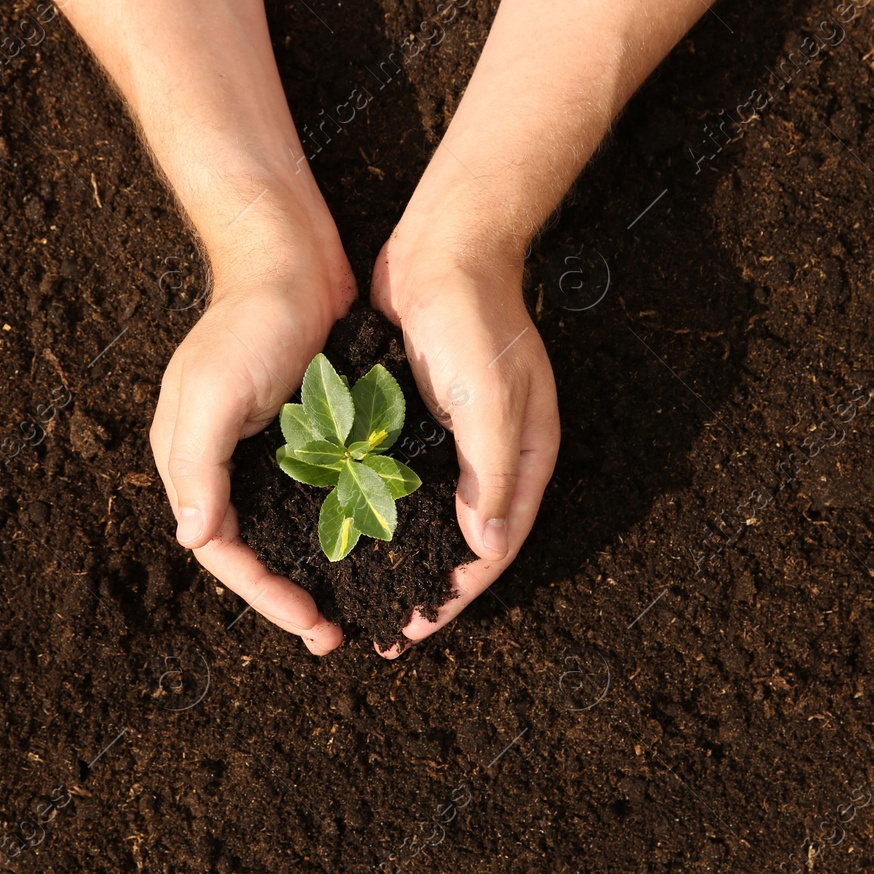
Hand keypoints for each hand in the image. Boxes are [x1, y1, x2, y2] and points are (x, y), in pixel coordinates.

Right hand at [150, 228, 355, 653]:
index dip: (262, 594)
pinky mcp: (303, 433)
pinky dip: (335, 527)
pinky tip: (367, 547)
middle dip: (287, 597)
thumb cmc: (249, 321)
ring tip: (350, 606)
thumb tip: (191, 538)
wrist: (291, 256)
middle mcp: (221, 464)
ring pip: (283, 530)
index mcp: (189, 460)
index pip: (219, 550)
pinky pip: (315, 496)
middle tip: (334, 633)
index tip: (311, 623)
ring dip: (313, 570)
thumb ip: (197, 465)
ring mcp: (264, 450)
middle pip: (250, 551)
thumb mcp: (214, 391)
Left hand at [369, 229, 558, 656]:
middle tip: (387, 628)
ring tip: (363, 592)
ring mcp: (457, 438)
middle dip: (429, 586)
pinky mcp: (419, 417)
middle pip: (464, 542)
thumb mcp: (491, 402)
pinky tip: (347, 530)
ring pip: (431, 515)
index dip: (455, 594)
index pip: (494, 548)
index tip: (414, 628)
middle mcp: (495, 456)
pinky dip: (381, 509)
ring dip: (401, 553)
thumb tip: (485, 551)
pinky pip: (402, 479)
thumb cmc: (475, 319)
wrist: (447, 245)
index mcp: (525, 458)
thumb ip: (491, 477)